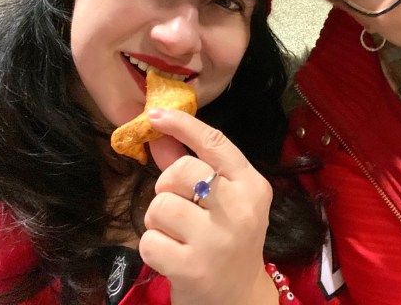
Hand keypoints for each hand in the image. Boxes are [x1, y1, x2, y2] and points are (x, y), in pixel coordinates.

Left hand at [139, 108, 277, 304]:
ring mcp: (217, 239)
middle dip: (167, 187)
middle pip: (180, 171)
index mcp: (251, 185)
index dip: (183, 124)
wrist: (238, 299)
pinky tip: (173, 257)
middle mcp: (240, 209)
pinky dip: (153, 249)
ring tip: (177, 236)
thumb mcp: (220, 202)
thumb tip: (157, 137)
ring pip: (159, 205)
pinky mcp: (193, 267)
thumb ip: (190, 168)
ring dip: (158, 221)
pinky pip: (149, 241)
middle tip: (179, 208)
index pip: (215, 143)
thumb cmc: (227, 241)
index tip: (155, 114)